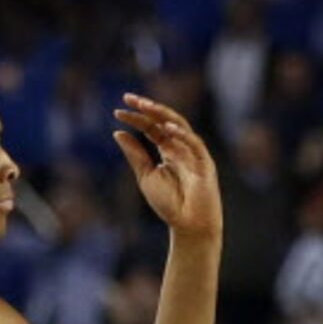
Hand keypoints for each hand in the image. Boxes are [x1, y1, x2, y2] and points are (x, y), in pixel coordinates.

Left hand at [112, 94, 219, 238]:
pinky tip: (167, 128)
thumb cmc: (169, 204)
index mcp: (167, 149)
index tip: (117, 112)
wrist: (189, 225)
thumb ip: (135, 155)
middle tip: (130, 98)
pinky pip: (194, 143)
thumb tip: (118, 133)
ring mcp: (194, 152)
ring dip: (162, 114)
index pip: (151, 127)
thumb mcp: (146, 176)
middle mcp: (181, 146)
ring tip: (146, 106)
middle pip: (164, 120)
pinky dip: (182, 134)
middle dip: (148, 108)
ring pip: (179, 125)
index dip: (136, 118)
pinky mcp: (205, 162)